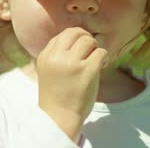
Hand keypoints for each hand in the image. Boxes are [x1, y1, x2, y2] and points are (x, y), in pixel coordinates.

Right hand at [37, 27, 107, 141]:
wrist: (60, 117)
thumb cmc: (56, 95)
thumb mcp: (48, 70)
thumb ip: (57, 54)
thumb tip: (76, 37)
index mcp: (45, 56)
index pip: (62, 34)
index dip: (74, 39)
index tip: (79, 50)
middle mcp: (57, 57)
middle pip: (75, 32)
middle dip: (85, 37)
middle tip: (90, 48)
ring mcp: (72, 63)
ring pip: (89, 40)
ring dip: (95, 47)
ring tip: (94, 59)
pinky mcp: (88, 70)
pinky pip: (101, 52)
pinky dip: (103, 57)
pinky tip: (100, 66)